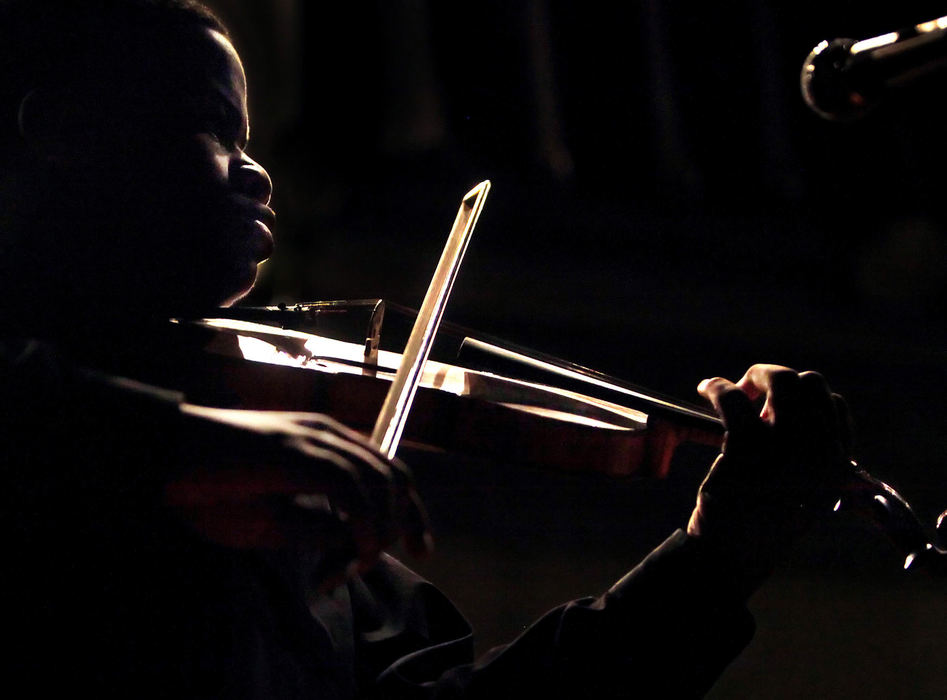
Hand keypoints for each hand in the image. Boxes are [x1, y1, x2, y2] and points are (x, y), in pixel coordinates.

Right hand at [163, 405, 431, 586]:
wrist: (164, 459)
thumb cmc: (212, 492)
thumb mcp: (276, 522)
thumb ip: (320, 529)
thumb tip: (358, 546)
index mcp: (325, 443)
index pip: (387, 470)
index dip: (410, 509)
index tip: (419, 546)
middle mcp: (328, 434)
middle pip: (394, 475)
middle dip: (408, 521)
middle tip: (406, 557)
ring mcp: (314, 439)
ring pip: (378, 484)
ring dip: (377, 533)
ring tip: (353, 567)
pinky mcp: (298, 452)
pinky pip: (353, 491)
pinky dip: (362, 528)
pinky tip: (349, 556)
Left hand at [687, 364, 853, 579]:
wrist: (731, 558)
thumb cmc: (760, 527)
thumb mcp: (802, 493)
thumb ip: (805, 454)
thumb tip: (778, 407)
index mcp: (837, 464)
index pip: (834, 407)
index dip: (804, 400)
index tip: (776, 406)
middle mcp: (820, 453)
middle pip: (809, 384)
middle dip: (778, 379)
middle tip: (752, 391)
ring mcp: (785, 449)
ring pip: (779, 381)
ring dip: (753, 377)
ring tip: (731, 390)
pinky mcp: (747, 448)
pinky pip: (733, 399)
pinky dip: (718, 388)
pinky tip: (709, 389)